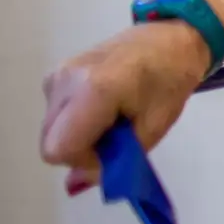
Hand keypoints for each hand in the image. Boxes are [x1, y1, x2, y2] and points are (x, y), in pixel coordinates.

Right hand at [40, 22, 210, 195]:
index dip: (86, 160)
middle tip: (118, 134)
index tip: (116, 148)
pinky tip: (103, 105)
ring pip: (52, 131)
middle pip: (52, 143)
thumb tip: (74, 186)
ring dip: (80, 135)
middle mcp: (66, 79)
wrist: (172, 37)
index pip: (61, 149)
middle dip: (83, 149)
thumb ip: (115, 161)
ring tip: (114, 116)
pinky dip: (76, 120)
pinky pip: (55, 115)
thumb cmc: (171, 78)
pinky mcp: (55, 73)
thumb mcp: (154, 126)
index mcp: (95, 89)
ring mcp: (57, 74)